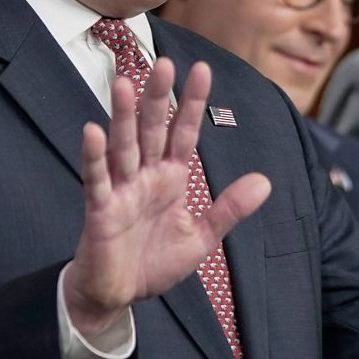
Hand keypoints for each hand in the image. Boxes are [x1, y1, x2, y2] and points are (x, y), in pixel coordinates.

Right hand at [62, 58, 271, 337]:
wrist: (120, 296)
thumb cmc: (154, 262)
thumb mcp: (202, 237)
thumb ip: (229, 209)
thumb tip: (265, 181)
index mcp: (171, 178)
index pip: (184, 133)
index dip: (192, 103)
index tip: (202, 69)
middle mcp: (145, 176)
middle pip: (151, 129)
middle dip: (157, 97)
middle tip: (164, 62)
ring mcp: (122, 189)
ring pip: (123, 145)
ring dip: (123, 115)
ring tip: (125, 83)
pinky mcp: (101, 209)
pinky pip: (98, 179)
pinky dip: (94, 156)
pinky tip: (92, 130)